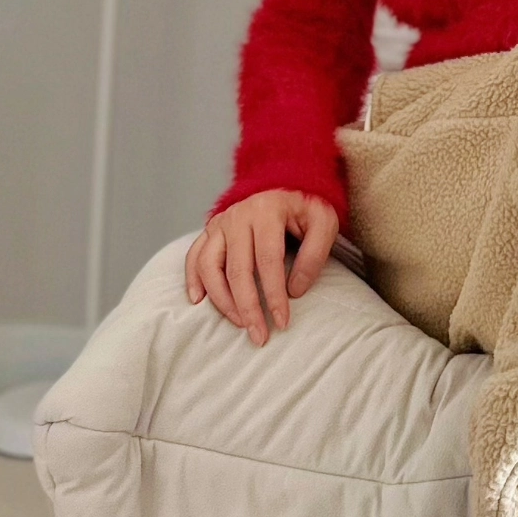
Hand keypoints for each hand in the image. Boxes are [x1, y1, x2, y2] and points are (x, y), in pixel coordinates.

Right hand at [185, 189, 338, 345]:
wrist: (286, 180)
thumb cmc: (307, 206)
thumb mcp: (324, 223)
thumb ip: (314, 255)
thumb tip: (295, 291)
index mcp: (267, 211)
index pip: (268, 260)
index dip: (274, 295)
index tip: (282, 321)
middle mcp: (238, 216)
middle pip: (237, 270)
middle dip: (248, 307)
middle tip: (259, 336)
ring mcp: (221, 223)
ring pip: (210, 266)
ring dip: (222, 300)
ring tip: (238, 323)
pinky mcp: (211, 229)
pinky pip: (194, 256)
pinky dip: (193, 279)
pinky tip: (198, 301)